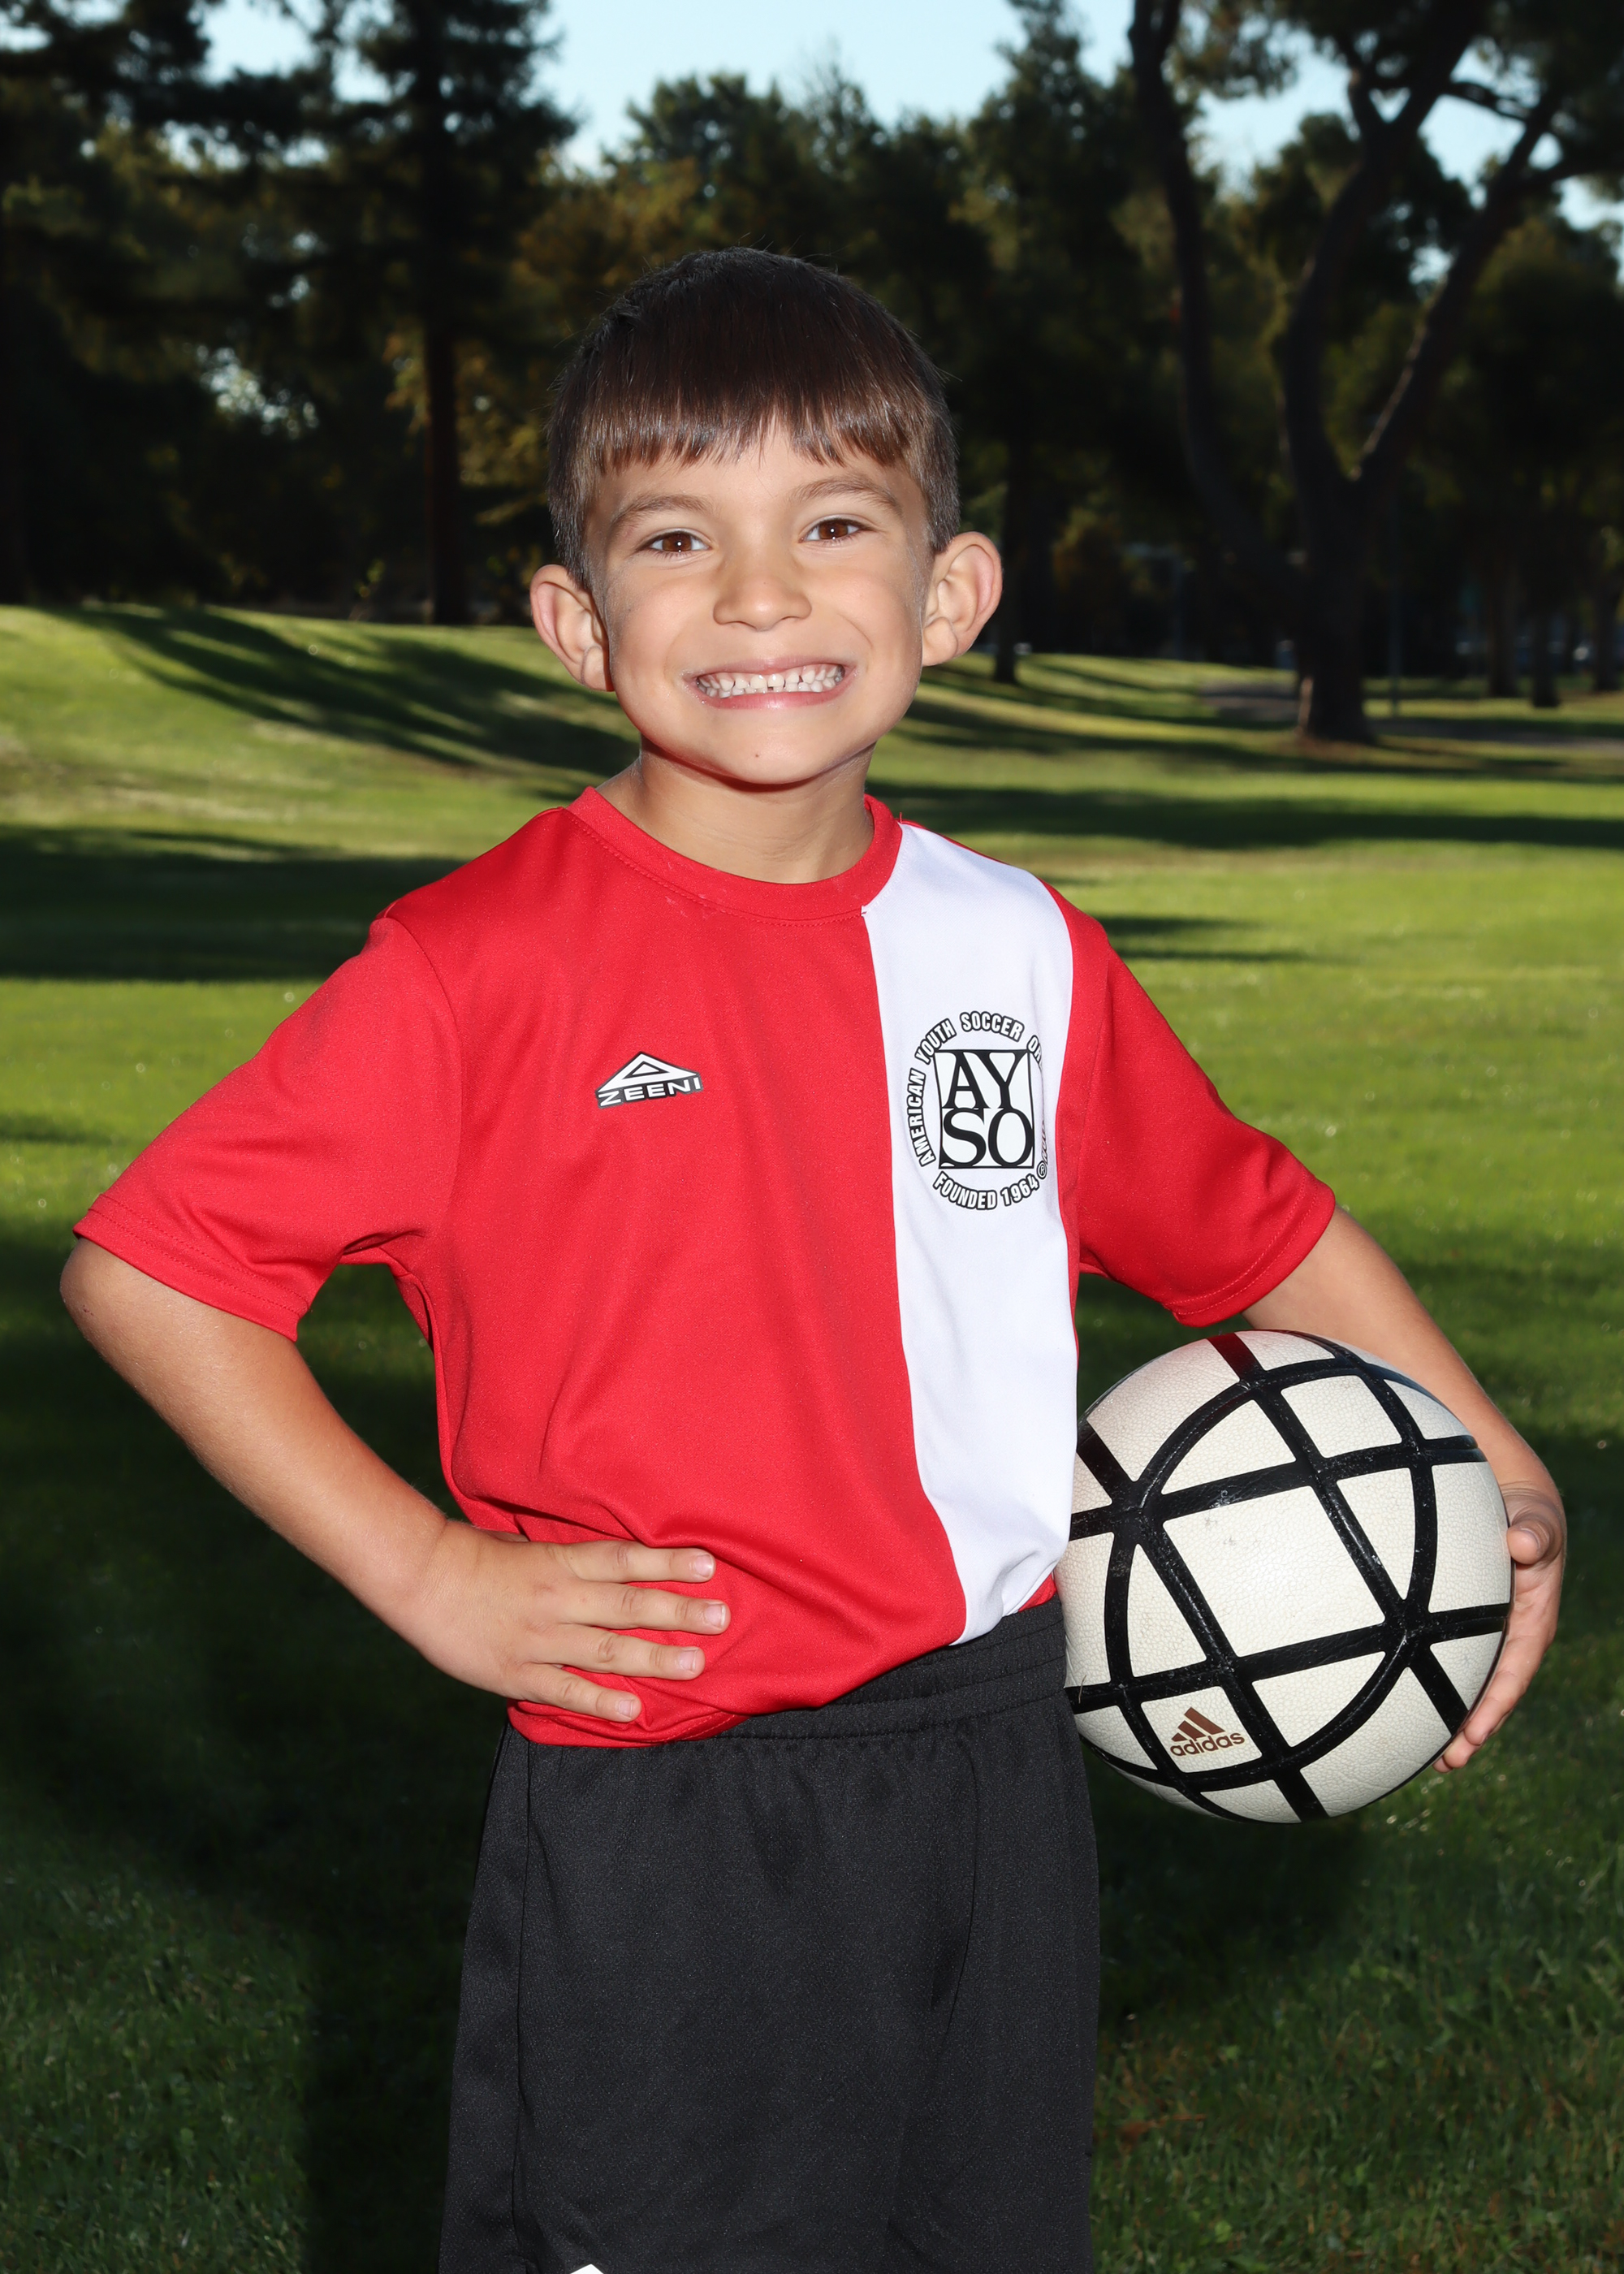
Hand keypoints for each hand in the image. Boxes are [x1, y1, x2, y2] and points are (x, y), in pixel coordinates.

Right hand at [403, 1525, 728, 1723]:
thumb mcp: (527, 1544)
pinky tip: (633, 1710)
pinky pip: (564, 1690)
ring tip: (696, 1665)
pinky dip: (599, 1701)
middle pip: (627, 1604)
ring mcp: (538, 1638)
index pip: (624, 1560)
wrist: (420, 1578)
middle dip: (677, 1612)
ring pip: (605, 1649)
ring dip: (653, 1658)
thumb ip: (569, 1560)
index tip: (708, 1565)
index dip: (667, 1561)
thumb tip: (615, 1565)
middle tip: (721, 1618)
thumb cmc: (476, 1555)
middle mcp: (556, 1598)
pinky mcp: (516, 1672)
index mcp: (559, 1562)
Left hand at [1434, 1479, 1565, 1770]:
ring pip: (1469, 1688)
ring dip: (1451, 1722)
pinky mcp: (1468, 1632)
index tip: (1473, 1734)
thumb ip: (1535, 1534)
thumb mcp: (1538, 1523)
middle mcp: (1511, 1641)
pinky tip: (1405, 1711)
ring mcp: (1489, 1639)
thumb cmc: (1530, 1518)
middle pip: (1491, 1696)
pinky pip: (1451, 1666)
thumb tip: (1523, 1543)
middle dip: (1471, 1733)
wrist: (1520, 1509)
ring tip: (1429, 1762)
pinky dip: (1434, 1690)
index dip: (1494, 1706)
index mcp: (1532, 1626)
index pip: (1513, 1674)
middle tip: (1445, 1765)